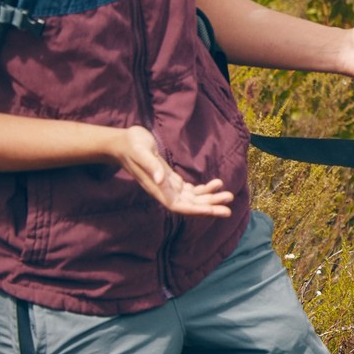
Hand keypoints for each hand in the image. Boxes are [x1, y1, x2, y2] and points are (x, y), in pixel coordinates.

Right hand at [114, 126, 234, 216]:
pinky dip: (203, 190)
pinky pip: (189, 190)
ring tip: (228, 196)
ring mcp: (167, 187)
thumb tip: (161, 180)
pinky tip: (216, 184)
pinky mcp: (170, 180)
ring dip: (210, 199)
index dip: (196, 210)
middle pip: (189, 206)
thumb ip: (151, 166)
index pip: (179, 206)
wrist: (123, 142)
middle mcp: (163, 191)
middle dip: (209, 207)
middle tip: (229, 208)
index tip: (213, 211)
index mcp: (157, 189)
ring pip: (192, 199)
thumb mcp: (141, 152)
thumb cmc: (132, 145)